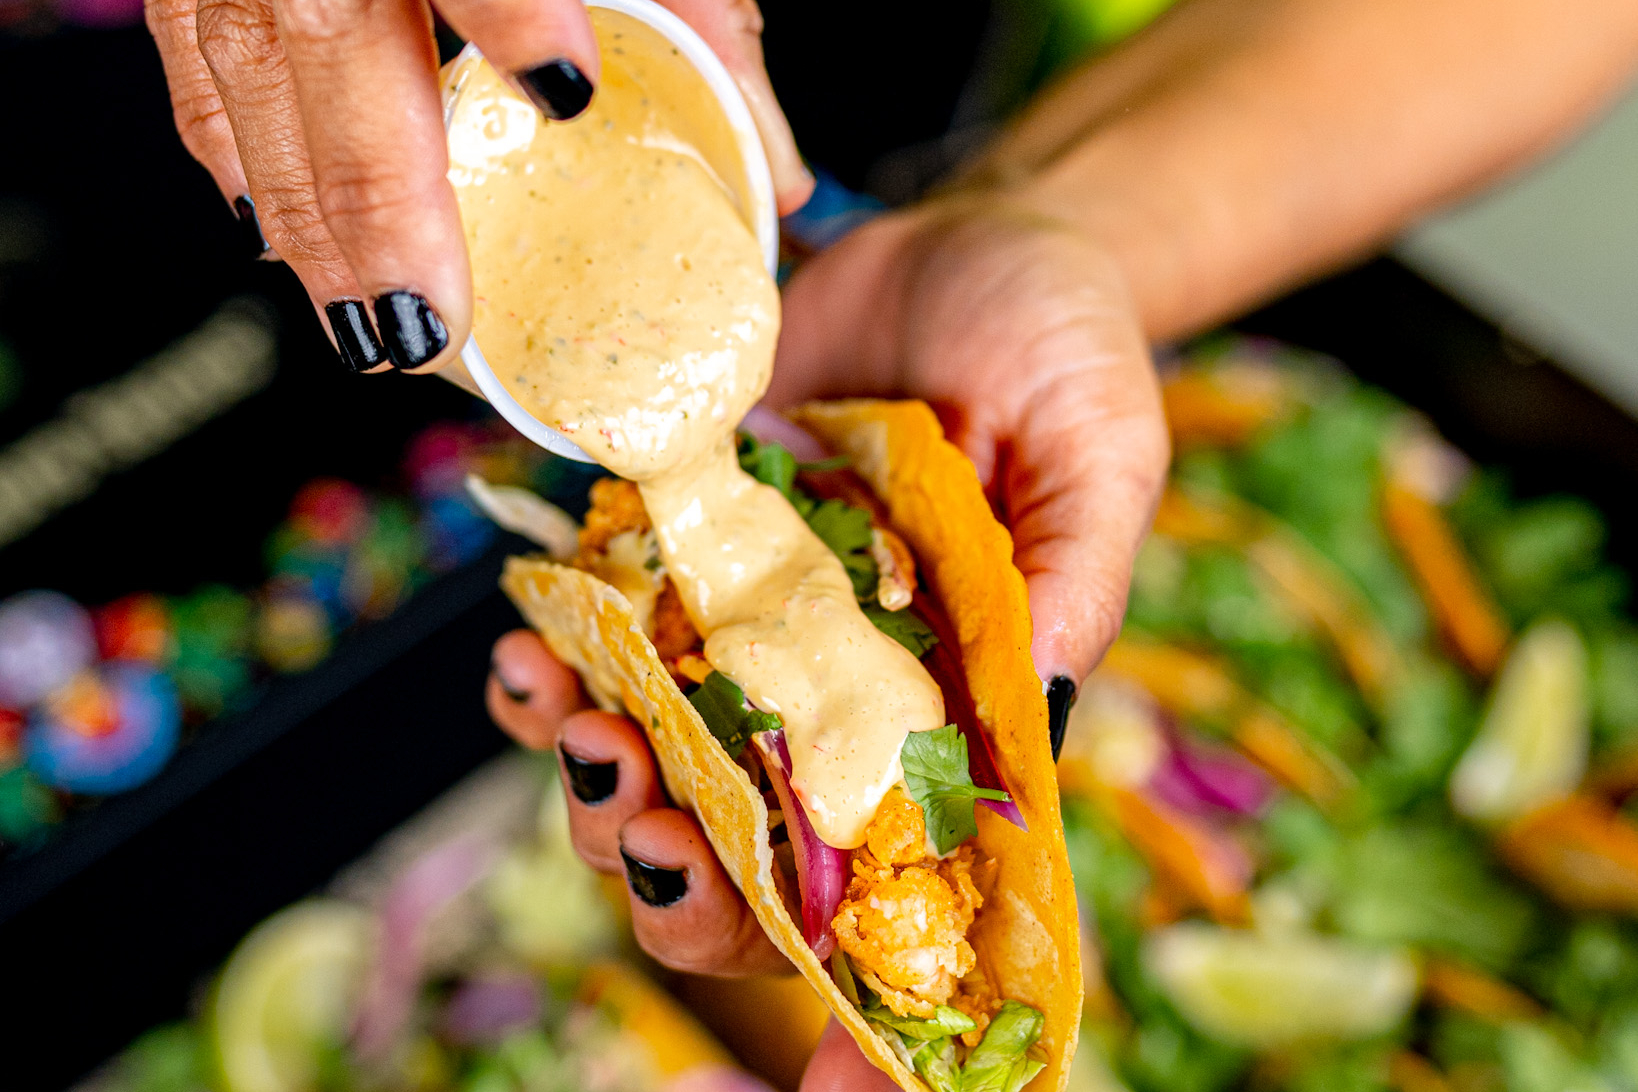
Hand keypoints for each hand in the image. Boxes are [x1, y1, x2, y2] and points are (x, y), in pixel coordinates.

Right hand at [144, 0, 812, 371]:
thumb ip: (700, 21)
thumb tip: (772, 172)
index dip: (514, 5)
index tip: (563, 91)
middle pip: (333, 32)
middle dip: (378, 197)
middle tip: (423, 322)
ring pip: (250, 65)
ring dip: (304, 213)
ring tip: (361, 326)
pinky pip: (192, 55)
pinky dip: (232, 153)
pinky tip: (269, 231)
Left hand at [486, 197, 1164, 1088]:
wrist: (966, 238)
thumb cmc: (1063, 345)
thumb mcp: (1103, 446)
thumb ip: (1075, 573)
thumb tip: (1035, 703)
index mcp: (948, 702)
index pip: (880, 864)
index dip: (799, 931)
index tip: (732, 922)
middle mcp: (841, 684)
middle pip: (740, 831)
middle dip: (659, 851)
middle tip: (624, 799)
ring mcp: (752, 617)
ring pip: (652, 747)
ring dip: (585, 759)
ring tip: (556, 706)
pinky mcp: (684, 539)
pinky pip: (601, 625)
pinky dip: (553, 649)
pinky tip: (530, 638)